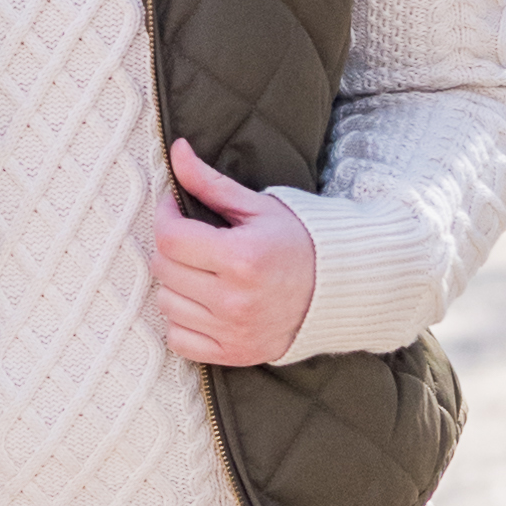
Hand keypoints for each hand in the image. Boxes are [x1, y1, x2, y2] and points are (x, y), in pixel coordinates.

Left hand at [152, 136, 318, 368]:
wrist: (340, 289)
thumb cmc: (299, 242)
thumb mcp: (259, 206)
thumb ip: (211, 182)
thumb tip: (177, 152)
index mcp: (242, 258)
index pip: (171, 237)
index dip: (166, 216)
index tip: (176, 209)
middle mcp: (235, 299)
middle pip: (164, 269)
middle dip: (171, 246)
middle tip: (192, 238)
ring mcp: (233, 331)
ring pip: (166, 304)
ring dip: (175, 283)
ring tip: (200, 270)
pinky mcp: (233, 354)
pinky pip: (178, 340)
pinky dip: (181, 322)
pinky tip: (201, 304)